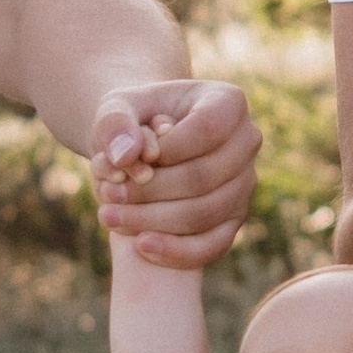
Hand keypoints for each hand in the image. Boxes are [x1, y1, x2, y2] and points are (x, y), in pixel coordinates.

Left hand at [90, 79, 258, 268]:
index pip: (207, 129)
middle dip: (148, 191)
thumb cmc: (132, 121)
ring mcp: (245, 183)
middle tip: (105, 195)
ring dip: (153, 220)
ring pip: (205, 213)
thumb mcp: (114, 108)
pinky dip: (177, 251)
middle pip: (204, 177)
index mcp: (228, 102)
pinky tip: (140, 245)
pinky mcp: (235, 219)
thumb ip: (114, 123)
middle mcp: (247, 141)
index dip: (165, 150)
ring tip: (108, 216)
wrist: (142, 146)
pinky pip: (214, 245)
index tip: (124, 159)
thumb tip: (127, 156)